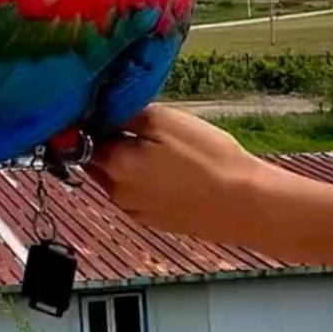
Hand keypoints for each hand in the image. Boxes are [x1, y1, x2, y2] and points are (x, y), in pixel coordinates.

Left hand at [87, 104, 332, 264]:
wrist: (248, 205)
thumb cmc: (208, 158)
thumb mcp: (163, 121)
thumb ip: (122, 115)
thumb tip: (97, 111)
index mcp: (112, 165)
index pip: (84, 137)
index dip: (95, 120)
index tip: (111, 109)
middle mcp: (115, 192)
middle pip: (96, 159)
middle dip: (109, 141)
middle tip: (139, 127)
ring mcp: (134, 210)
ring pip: (116, 178)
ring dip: (126, 162)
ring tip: (161, 149)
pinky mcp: (153, 222)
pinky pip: (135, 195)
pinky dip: (143, 181)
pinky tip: (170, 171)